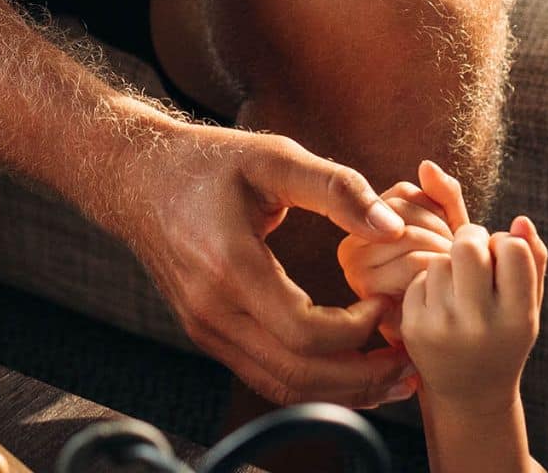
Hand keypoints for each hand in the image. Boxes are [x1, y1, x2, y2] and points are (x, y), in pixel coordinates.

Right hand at [101, 122, 413, 406]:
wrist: (139, 178)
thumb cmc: (209, 163)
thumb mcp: (274, 156)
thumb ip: (336, 188)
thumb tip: (392, 227)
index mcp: (229, 266)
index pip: (304, 332)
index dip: (357, 330)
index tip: (387, 302)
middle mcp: (212, 309)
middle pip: (297, 374)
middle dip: (362, 377)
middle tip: (409, 361)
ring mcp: (206, 329)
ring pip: (281, 386)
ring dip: (341, 391)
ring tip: (389, 375)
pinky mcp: (207, 334)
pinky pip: (265, 375)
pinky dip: (312, 382)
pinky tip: (347, 368)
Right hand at [337, 182, 454, 336]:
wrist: (456, 345)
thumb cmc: (454, 283)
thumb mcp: (450, 230)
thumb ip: (443, 197)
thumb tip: (427, 166)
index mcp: (364, 222)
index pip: (405, 193)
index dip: (438, 213)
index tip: (450, 240)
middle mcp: (350, 246)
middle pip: (405, 213)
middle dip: (442, 235)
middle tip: (456, 263)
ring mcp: (355, 271)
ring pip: (410, 236)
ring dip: (443, 256)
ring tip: (451, 279)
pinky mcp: (370, 296)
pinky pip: (414, 266)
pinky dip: (439, 276)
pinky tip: (441, 295)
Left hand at [399, 178, 547, 418]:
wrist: (470, 391)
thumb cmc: (505, 335)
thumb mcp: (529, 304)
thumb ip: (533, 259)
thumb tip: (520, 221)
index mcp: (518, 317)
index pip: (513, 249)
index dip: (506, 243)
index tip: (503, 258)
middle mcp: (481, 324)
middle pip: (468, 245)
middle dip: (471, 238)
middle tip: (474, 252)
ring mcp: (443, 327)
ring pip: (441, 259)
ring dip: (450, 263)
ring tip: (460, 286)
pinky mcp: (414, 328)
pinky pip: (419, 278)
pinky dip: (430, 283)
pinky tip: (440, 302)